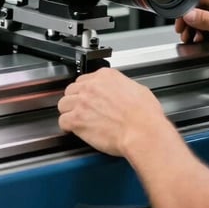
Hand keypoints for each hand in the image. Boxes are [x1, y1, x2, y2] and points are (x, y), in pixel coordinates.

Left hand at [57, 67, 171, 156]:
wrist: (142, 131)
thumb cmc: (145, 115)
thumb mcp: (138, 90)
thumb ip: (123, 87)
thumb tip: (122, 93)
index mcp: (106, 76)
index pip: (85, 79)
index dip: (86, 91)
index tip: (88, 98)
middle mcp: (91, 86)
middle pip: (71, 90)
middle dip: (75, 100)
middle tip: (81, 109)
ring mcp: (82, 102)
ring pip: (63, 104)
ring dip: (68, 112)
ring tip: (75, 119)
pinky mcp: (77, 120)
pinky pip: (62, 121)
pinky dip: (66, 126)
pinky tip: (71, 129)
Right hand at [175, 0, 208, 73]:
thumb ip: (208, 20)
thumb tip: (190, 14)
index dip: (189, 7)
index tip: (181, 18)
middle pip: (204, 7)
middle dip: (192, 20)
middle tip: (184, 31)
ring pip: (208, 18)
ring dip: (199, 28)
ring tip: (192, 38)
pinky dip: (207, 33)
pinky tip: (203, 40)